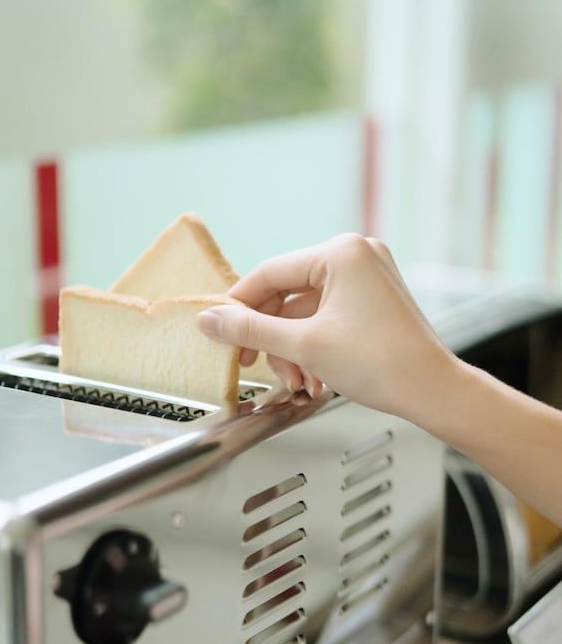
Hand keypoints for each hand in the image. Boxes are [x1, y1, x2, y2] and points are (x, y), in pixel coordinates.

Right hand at [196, 233, 456, 418]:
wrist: (433, 391)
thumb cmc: (382, 364)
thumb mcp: (303, 346)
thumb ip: (251, 330)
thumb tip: (209, 320)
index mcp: (341, 252)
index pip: (271, 272)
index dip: (240, 305)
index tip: (220, 330)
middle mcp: (357, 255)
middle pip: (288, 293)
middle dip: (272, 337)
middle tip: (251, 362)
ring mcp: (369, 276)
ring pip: (307, 311)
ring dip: (294, 349)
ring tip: (296, 381)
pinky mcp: (375, 299)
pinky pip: (328, 317)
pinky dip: (315, 346)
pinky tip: (314, 377)